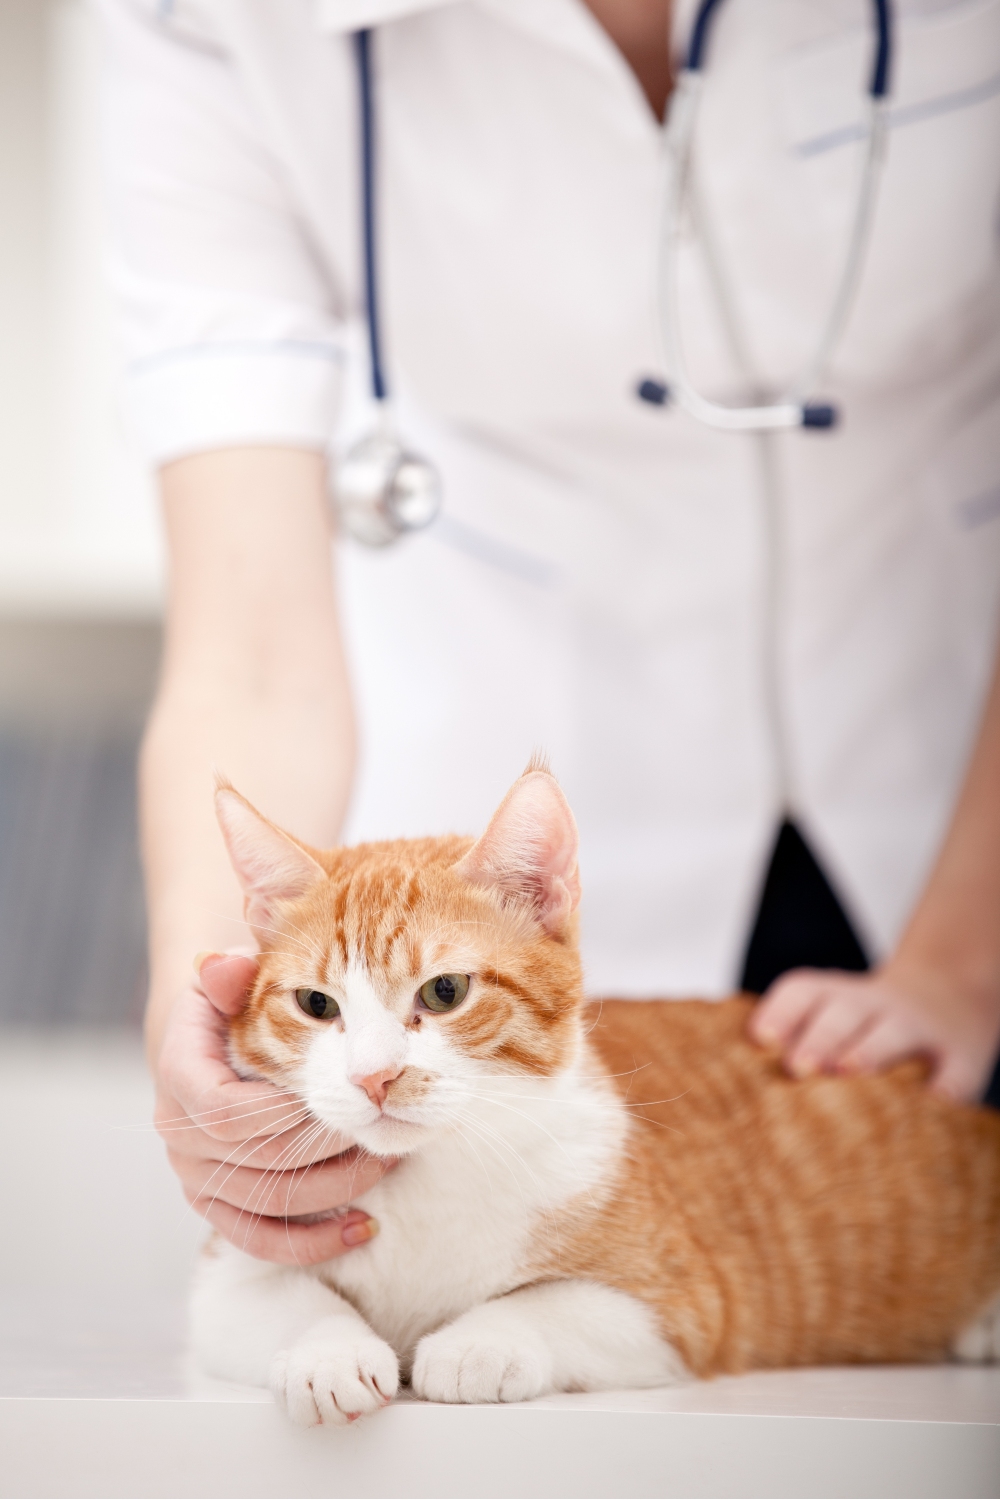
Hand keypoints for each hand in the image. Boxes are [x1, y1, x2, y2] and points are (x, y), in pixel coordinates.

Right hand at [155, 953, 391, 1262]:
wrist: (213, 1044)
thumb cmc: (235, 1005)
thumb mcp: (232, 977)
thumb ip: (231, 971)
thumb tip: (226, 965)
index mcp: (179, 1076)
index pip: (226, 1112)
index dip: (283, 1113)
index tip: (341, 1098)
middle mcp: (179, 1135)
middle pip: (259, 1160)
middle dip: (329, 1146)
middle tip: (386, 1125)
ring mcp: (197, 1177)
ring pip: (270, 1202)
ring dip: (337, 1187)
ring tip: (390, 1160)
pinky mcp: (218, 1207)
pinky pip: (261, 1240)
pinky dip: (313, 1243)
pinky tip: (365, 1228)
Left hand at [748, 960, 999, 1101]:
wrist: (949, 996)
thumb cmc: (866, 1024)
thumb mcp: (833, 1012)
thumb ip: (795, 1039)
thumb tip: (738, 1085)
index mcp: (836, 995)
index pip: (802, 991)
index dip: (780, 1012)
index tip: (760, 1041)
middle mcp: (875, 1005)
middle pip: (843, 1011)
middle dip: (818, 1036)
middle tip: (796, 1069)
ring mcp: (919, 1027)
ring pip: (894, 1031)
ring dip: (869, 1049)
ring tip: (848, 1071)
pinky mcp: (961, 1057)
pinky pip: (952, 1073)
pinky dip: (942, 1089)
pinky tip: (926, 1108)